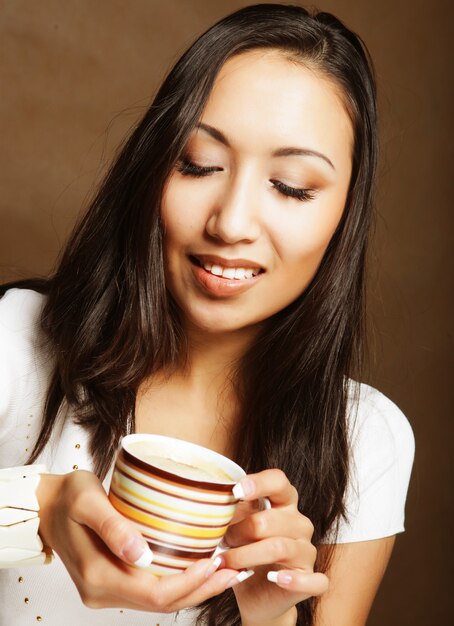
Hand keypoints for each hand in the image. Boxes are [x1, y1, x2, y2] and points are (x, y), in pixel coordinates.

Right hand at [37, 470, 239, 611]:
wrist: (46, 505)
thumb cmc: (68, 496)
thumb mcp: (87, 500)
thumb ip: (114, 527)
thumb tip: (142, 555)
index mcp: (98, 576)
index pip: (153, 594)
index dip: (189, 583)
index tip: (215, 562)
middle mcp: (102, 592)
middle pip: (161, 604)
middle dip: (201, 589)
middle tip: (233, 570)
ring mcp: (106, 590)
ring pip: (158, 601)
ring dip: (193, 589)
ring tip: (225, 571)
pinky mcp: (112, 582)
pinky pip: (150, 590)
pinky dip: (177, 583)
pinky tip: (198, 568)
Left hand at [220, 469, 328, 624]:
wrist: (256, 594)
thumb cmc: (245, 552)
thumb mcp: (236, 527)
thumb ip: (231, 511)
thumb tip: (214, 499)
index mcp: (283, 502)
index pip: (278, 481)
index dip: (258, 483)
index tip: (235, 492)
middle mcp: (299, 523)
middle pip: (270, 520)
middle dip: (239, 531)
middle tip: (222, 541)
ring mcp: (307, 551)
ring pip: (279, 548)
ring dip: (247, 556)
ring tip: (227, 562)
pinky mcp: (312, 579)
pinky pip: (311, 579)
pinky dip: (292, 579)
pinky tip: (274, 578)